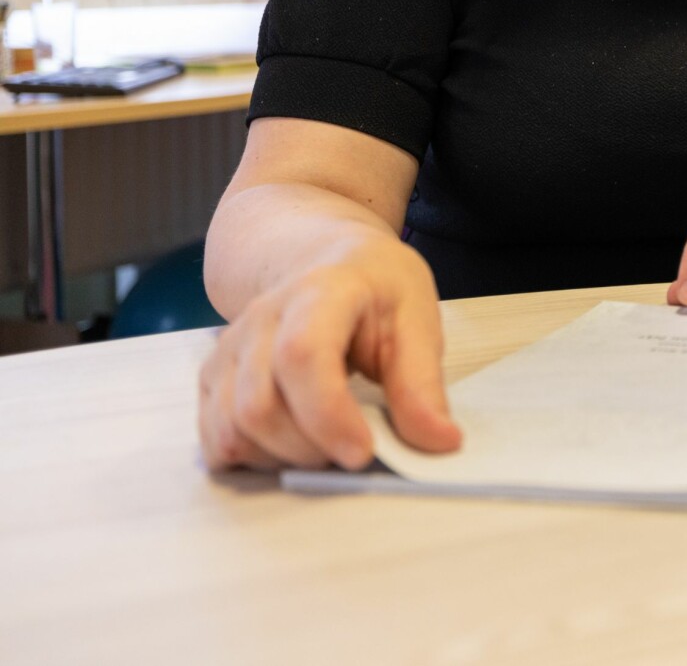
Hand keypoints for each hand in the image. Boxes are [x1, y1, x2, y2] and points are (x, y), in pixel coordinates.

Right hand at [197, 241, 461, 471]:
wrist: (321, 260)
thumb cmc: (374, 289)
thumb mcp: (416, 317)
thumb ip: (423, 384)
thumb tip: (441, 442)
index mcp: (320, 293)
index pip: (301, 355)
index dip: (327, 415)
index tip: (363, 452)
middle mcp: (260, 320)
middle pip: (258, 405)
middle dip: (310, 449)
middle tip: (356, 451)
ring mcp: (228, 350)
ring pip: (231, 429)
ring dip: (282, 458)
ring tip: (328, 446)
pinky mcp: (212, 379)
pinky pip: (215, 438)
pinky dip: (253, 459)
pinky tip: (292, 445)